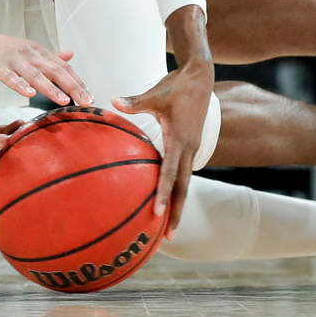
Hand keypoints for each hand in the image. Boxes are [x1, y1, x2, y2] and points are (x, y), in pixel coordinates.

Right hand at [0, 24, 91, 109]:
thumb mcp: (23, 50)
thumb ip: (47, 56)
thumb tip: (71, 54)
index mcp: (35, 51)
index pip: (62, 67)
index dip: (77, 81)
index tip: (91, 96)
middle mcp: (26, 52)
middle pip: (54, 70)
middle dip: (72, 86)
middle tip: (87, 102)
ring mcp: (10, 58)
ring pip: (35, 74)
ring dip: (50, 87)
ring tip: (64, 100)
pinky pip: (9, 76)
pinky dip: (20, 85)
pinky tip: (29, 94)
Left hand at [114, 6, 212, 240]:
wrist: (201, 78)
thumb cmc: (176, 85)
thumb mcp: (156, 93)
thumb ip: (136, 101)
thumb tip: (114, 100)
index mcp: (181, 139)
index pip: (171, 173)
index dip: (164, 193)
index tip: (158, 213)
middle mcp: (189, 149)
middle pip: (184, 188)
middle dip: (177, 213)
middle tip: (169, 238)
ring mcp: (192, 149)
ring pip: (185, 183)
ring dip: (179, 204)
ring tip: (169, 229)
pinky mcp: (190, 147)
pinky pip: (183, 173)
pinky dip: (177, 189)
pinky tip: (167, 200)